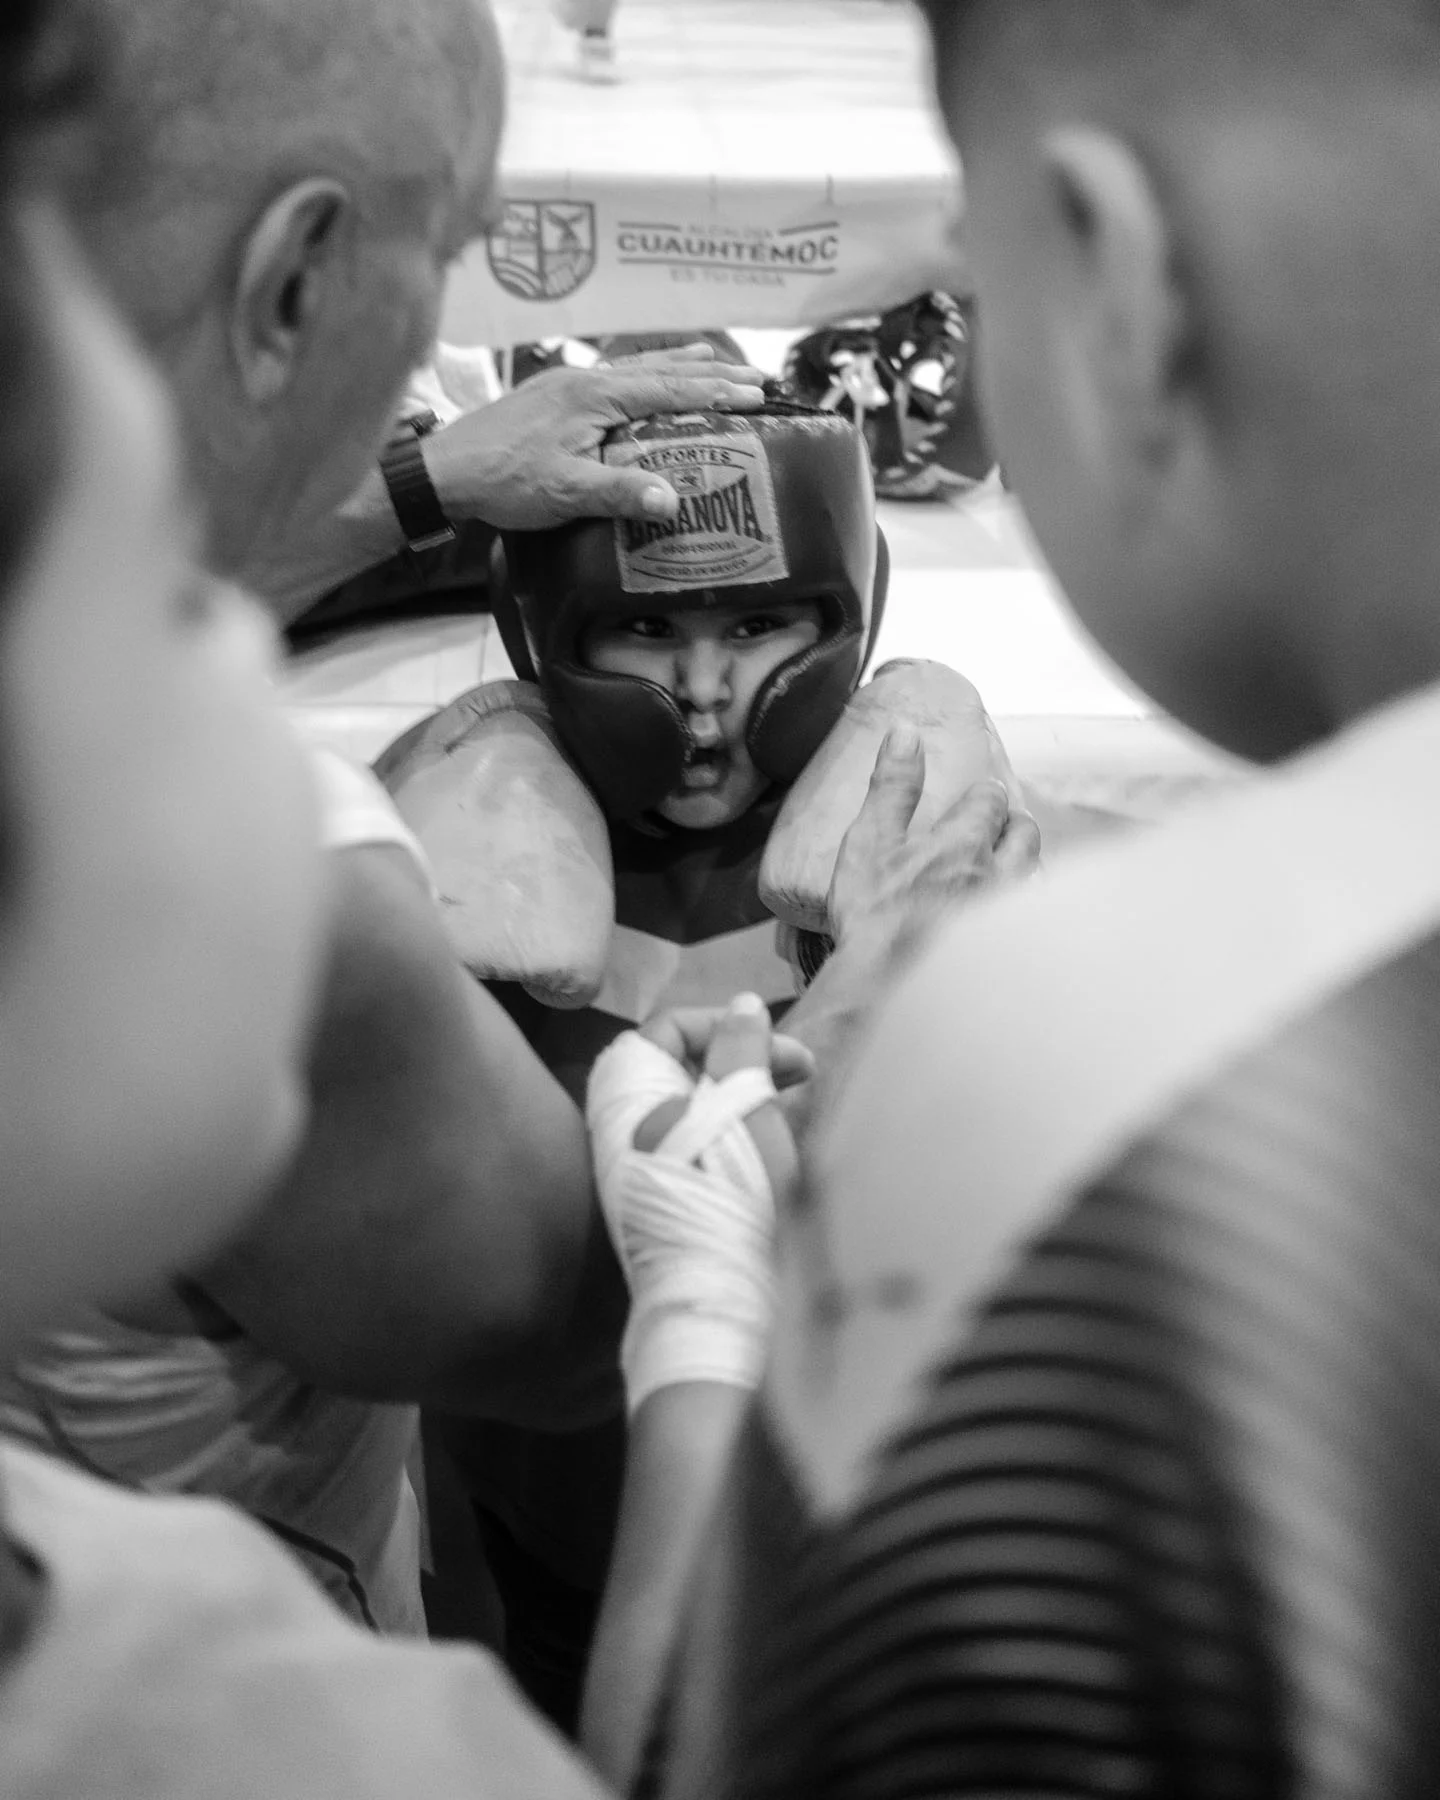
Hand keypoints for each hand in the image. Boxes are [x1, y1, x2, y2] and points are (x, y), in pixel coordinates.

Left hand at [421, 343, 766, 530]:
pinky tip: (644, 382)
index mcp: (593, 395)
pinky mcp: (552, 397)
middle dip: (709, 373)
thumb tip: (672, 500)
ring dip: (677, 366)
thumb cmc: (503, 481)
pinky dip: (642, 375)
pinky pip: (612, 378)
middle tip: (754, 375)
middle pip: (659, 370)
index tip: (756, 392)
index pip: (668, 388)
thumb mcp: (565, 492)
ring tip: (710, 360)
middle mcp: (584, 379)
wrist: (446, 472)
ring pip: (635, 368)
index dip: (715, 391)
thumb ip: (619, 491)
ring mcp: (566, 384)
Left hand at [635, 995, 812, 1202]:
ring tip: (794, 1104)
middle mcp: (618, 1119)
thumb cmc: (729, 1186)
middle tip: (801, 1072)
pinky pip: (690, 1141)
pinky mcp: (656, 1195)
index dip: (730, 1025)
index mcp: (629, 1086)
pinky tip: (767, 1144)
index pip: (671, 1026)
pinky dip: (729, 1130)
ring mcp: (633, 1161)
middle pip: (681, 1063)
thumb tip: (742, 1004)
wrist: (712, 1290)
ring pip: (690, 1103)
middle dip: (745, 1058)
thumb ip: (741, 1047)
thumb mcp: (743, 1105)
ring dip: (743, 1093)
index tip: (779, 1046)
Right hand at [828, 726, 1040, 962]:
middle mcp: (996, 873)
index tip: (979, 797)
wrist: (887, 982)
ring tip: (1007, 869)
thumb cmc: (874, 912)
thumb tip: (905, 733)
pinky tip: (1011, 921)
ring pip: (1033, 877)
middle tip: (998, 829)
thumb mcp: (870, 839)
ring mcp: (1006, 914)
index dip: (984, 796)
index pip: (991, 801)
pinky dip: (1025, 913)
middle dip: (1014, 826)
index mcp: (965, 841)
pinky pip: (1031, 922)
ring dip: (1024, 866)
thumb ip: (892, 785)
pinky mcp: (1008, 950)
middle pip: (1025, 835)